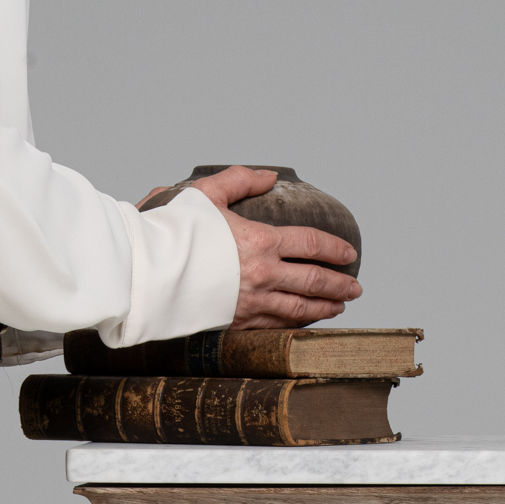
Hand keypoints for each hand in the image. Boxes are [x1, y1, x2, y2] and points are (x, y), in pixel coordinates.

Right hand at [184, 166, 361, 329]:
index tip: (349, 254)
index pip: (310, 245)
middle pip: (314, 282)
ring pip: (299, 310)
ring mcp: (252, 303)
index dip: (334, 250)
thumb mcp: (207, 193)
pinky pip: (276, 327)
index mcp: (259, 242)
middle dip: (340, 286)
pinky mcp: (237, 323)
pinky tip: (304, 322)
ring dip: (324, 309)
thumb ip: (240, 180)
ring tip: (339, 307)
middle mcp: (262, 275)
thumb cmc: (173, 232)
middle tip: (355, 288)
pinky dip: (296, 324)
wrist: (148, 273)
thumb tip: (270, 176)